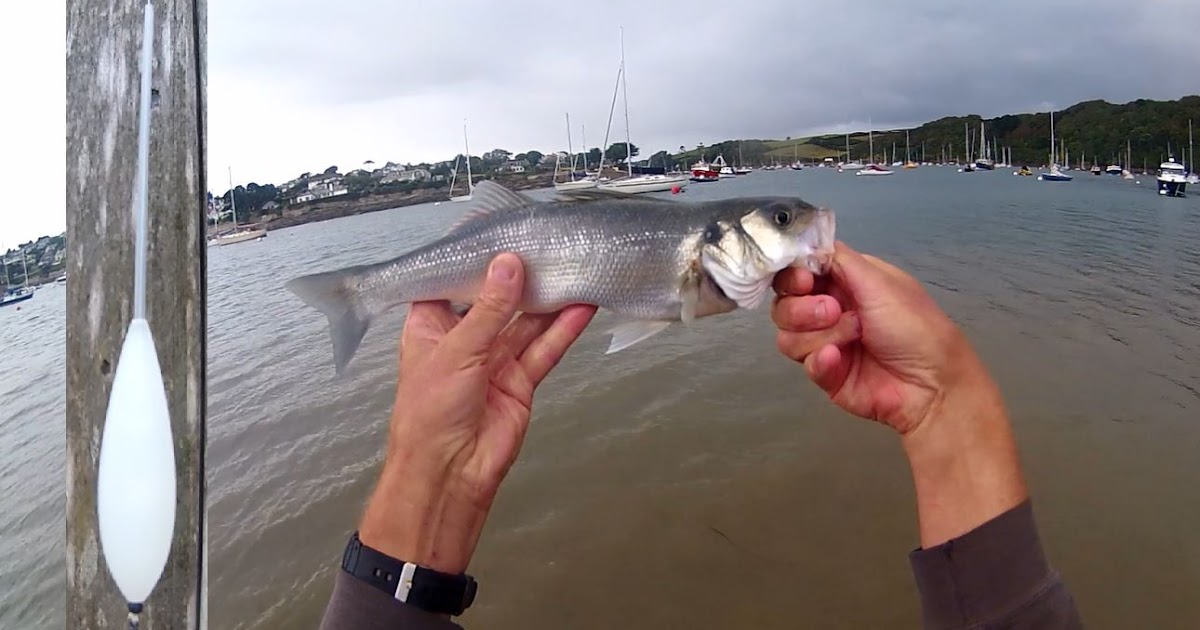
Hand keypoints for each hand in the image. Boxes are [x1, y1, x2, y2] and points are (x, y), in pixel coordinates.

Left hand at [359, 253, 595, 572]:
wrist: (449, 474)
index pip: (451, 280)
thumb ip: (489, 309)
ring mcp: (494, 359)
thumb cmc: (430, 413)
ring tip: (572, 267)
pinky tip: (582, 306)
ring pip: (525, 322)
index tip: (497, 228)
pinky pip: (543, 348)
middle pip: (495, 298)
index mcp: (430, 325)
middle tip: (545, 241)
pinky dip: (563, 329)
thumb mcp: (456, 352)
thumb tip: (509, 265)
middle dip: (518, 275)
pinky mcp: (520, 380)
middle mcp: (463, 339)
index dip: (472, 257)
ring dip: (548, 299)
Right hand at [772, 240, 976, 435]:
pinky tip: (838, 360)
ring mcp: (826, 343)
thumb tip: (809, 244)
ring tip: (853, 337)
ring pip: (788, 335)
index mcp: (844, 283)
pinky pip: (803, 363)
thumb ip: (839, 259)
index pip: (798, 273)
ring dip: (819, 335)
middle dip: (802, 309)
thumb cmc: (915, 327)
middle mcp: (830, 310)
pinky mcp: (825, 373)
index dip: (793, 276)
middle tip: (833, 311)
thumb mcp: (880, 282)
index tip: (805, 282)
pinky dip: (820, 361)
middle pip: (784, 305)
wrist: (931, 385)